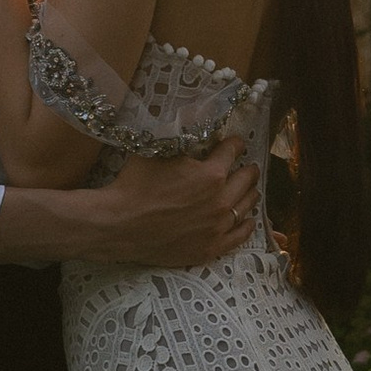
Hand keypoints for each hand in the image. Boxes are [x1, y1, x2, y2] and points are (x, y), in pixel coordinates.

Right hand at [82, 135, 257, 268]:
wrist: (120, 225)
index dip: (234, 144)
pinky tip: (249, 220)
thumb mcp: (158, 151)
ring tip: (249, 189)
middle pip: (246, 179)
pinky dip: (247, 225)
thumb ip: (181, 141)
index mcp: (211, 174)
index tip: (234, 144)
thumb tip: (192, 121)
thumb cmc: (135, 185)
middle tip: (247, 167)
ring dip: (249, 194)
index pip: (232, 151)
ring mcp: (218, 227)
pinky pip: (239, 236)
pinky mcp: (210, 248)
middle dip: (247, 169)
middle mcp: (221, 200)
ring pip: (246, 206)